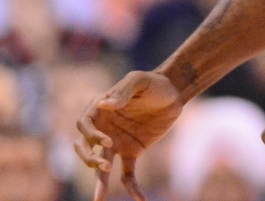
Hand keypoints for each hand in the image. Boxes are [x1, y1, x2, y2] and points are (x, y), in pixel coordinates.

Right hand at [73, 71, 184, 200]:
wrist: (174, 93)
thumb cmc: (153, 83)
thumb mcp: (138, 80)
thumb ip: (122, 92)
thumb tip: (103, 104)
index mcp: (99, 110)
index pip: (83, 126)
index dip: (91, 136)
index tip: (107, 142)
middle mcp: (103, 129)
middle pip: (84, 148)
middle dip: (89, 159)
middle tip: (103, 166)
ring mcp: (116, 143)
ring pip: (101, 166)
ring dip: (99, 182)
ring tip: (99, 199)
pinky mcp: (132, 152)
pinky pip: (127, 174)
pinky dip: (131, 187)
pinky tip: (139, 198)